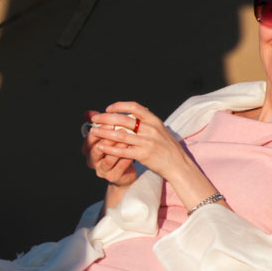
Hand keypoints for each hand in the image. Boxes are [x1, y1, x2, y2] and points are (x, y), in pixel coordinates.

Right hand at [82, 111, 136, 187]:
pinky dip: (126, 157)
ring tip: (128, 139)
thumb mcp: (105, 136)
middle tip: (119, 129)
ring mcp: (102, 171)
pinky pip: (120, 167)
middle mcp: (92, 161)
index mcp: (88, 150)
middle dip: (107, 138)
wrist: (122, 172)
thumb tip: (87, 113)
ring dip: (118, 148)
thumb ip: (98, 124)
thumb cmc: (114, 149)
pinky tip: (134, 149)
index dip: (99, 130)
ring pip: (108, 159)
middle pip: (96, 149)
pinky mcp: (113, 177)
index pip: (89, 139)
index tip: (111, 122)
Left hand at [87, 102, 218, 212]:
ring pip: (120, 135)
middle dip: (106, 118)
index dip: (119, 106)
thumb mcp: (158, 130)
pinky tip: (100, 147)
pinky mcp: (144, 154)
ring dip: (104, 132)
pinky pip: (122, 150)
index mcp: (154, 120)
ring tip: (93, 132)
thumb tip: (126, 115)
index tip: (108, 108)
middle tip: (94, 119)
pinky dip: (109, 148)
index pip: (134, 107)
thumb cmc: (165, 147)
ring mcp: (147, 142)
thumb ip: (144, 123)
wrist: (178, 164)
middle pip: (123, 119)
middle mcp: (151, 129)